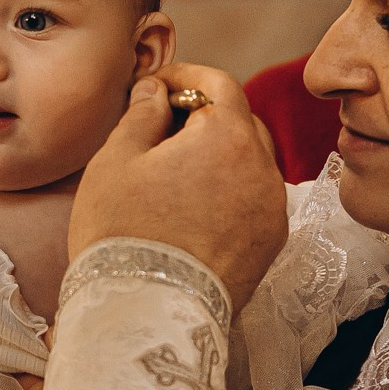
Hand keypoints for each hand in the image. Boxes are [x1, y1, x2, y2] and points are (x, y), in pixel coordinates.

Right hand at [71, 64, 287, 312]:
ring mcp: (272, 209)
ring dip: (220, 155)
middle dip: (205, 114)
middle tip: (162, 127)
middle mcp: (263, 168)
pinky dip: (231, 191)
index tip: (158, 86)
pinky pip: (255, 199)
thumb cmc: (122, 232)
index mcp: (228, 136)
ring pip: (251, 162)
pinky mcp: (271, 244)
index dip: (186, 76)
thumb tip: (156, 91)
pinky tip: (195, 207)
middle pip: (240, 120)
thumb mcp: (116, 160)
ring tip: (177, 172)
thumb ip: (142, 114)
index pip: (218, 82)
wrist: (146, 312)